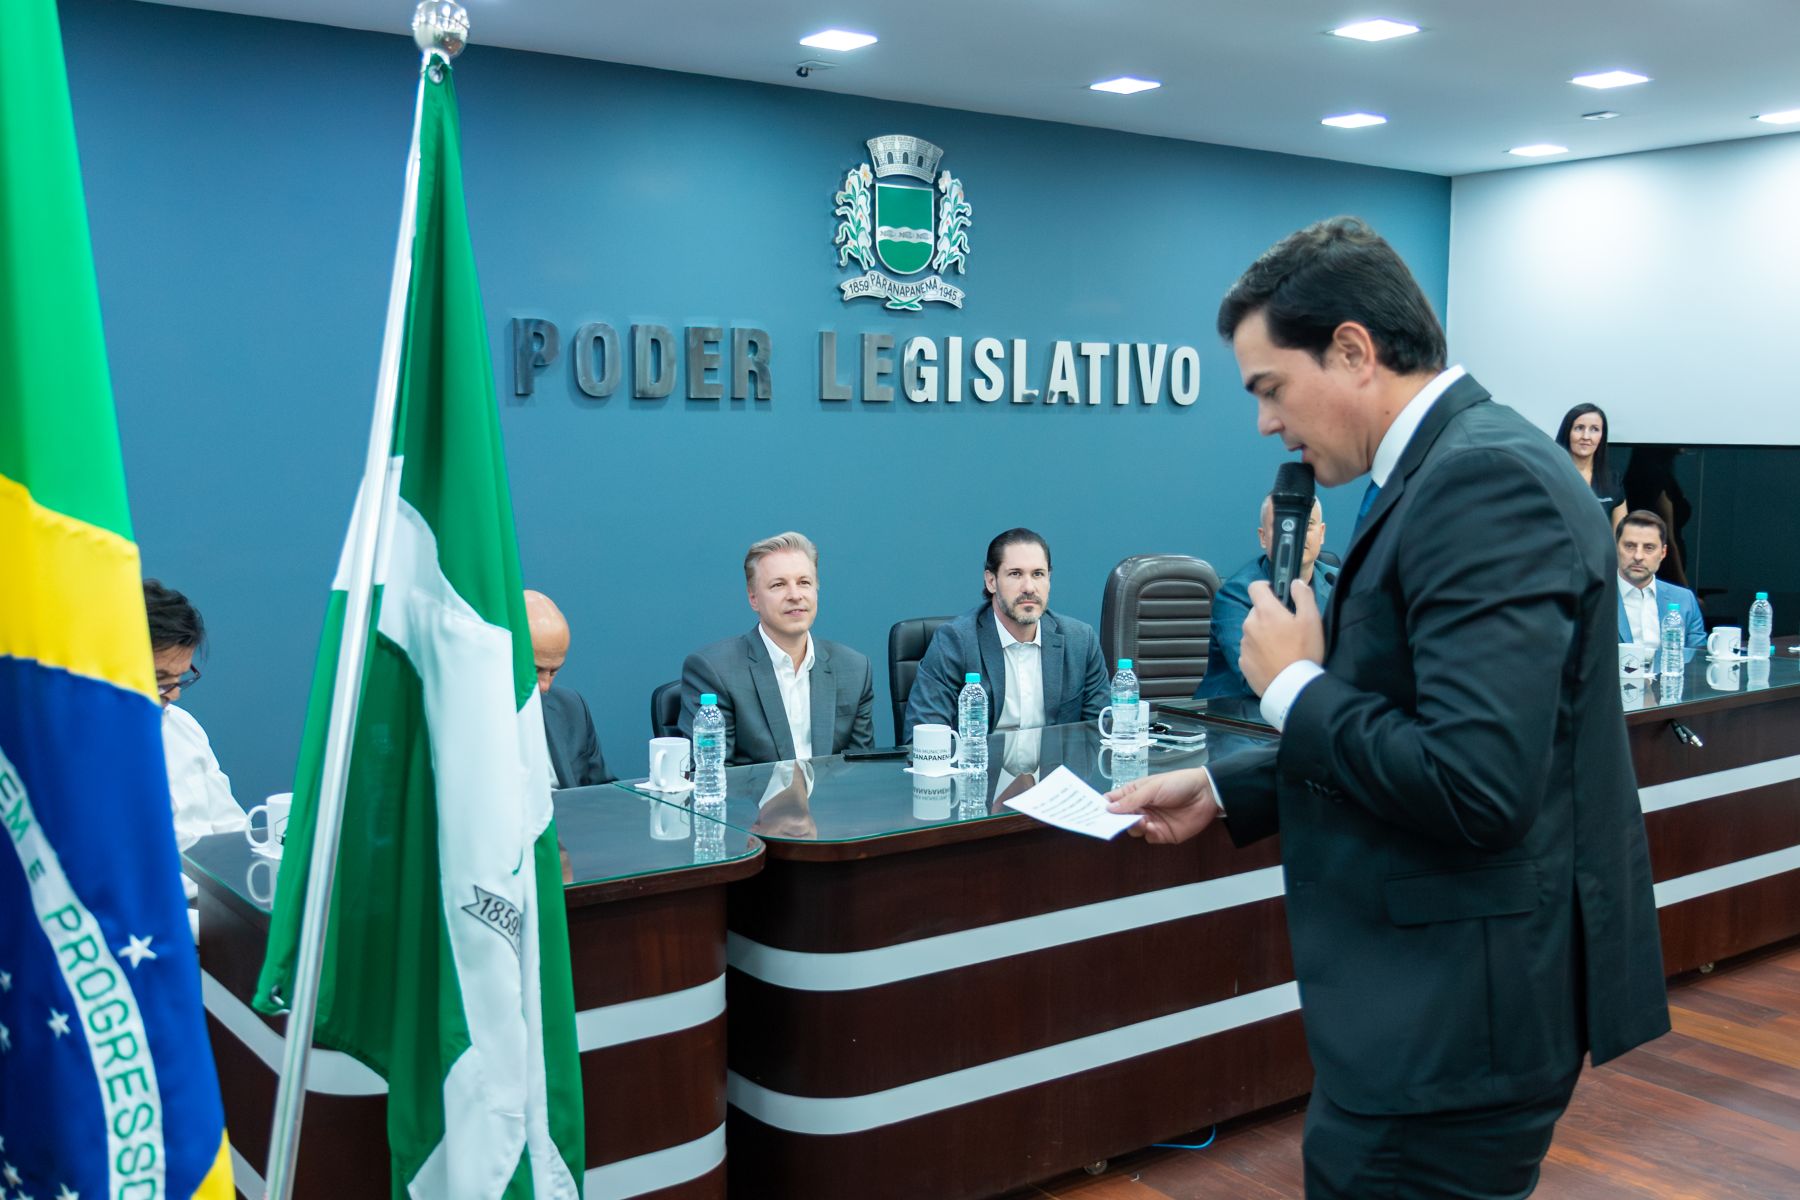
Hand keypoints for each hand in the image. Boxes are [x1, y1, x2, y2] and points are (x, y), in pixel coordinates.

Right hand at [1105, 768, 1219, 843]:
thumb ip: (1131, 800)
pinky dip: (1147, 833)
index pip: (1113, 802)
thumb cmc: (1177, 783)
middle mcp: (1140, 808)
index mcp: (1135, 793)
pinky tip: (1152, 826)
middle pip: (1120, 819)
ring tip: (1142, 819)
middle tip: (1114, 821)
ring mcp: (1151, 822)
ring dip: (1134, 826)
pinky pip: (1148, 838)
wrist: (1206, 793)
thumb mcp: (1152, 787)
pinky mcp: (1162, 834)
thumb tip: (1109, 809)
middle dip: (1116, 820)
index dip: (1103, 807)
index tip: (1094, 813)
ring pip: (1133, 830)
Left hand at [1241, 577, 1324, 694]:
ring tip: (1282, 647)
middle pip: (1256, 611)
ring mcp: (1244, 645)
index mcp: (1265, 611)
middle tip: (1287, 628)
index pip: (1255, 587)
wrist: (1292, 687)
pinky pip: (1250, 650)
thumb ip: (1303, 596)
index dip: (1266, 587)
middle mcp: (1249, 625)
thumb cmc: (1304, 651)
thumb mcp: (1312, 620)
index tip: (1277, 594)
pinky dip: (1259, 651)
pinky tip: (1273, 661)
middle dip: (1269, 614)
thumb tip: (1295, 582)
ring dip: (1263, 633)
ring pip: (1252, 631)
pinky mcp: (1243, 663)